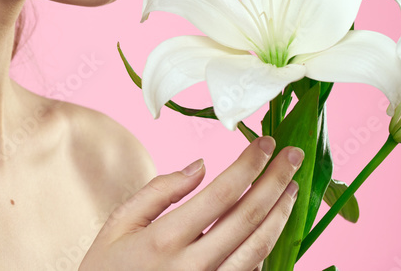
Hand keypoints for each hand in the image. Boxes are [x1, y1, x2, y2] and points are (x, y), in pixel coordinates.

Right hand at [79, 136, 301, 269]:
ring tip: (292, 187)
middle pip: (247, 218)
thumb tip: (200, 166)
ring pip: (258, 248)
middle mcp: (192, 266)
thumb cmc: (107, 268)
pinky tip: (273, 224)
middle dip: (275, 182)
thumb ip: (159, 192)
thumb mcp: (119, 224)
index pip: (221, 194)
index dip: (248, 166)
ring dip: (280, 215)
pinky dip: (266, 246)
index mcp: (164, 239)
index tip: (265, 143)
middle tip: (294, 155)